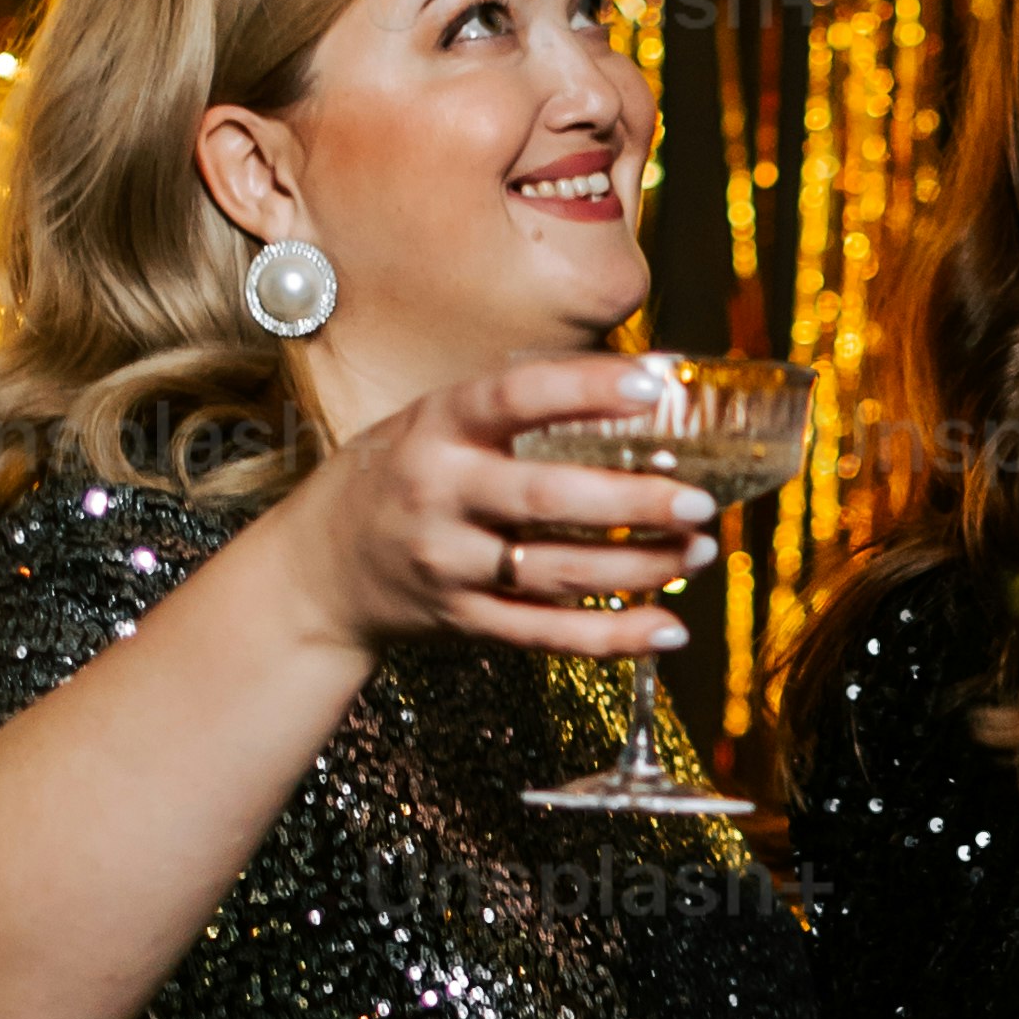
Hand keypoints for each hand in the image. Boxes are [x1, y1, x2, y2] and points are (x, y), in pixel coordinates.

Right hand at [276, 356, 727, 660]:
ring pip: (558, 571)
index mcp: (439, 427)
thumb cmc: (399, 476)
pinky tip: (669, 627)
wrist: (318, 572)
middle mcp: (441, 493)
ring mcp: (450, 564)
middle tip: (700, 500)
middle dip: (634, 501)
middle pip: (548, 499)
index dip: (588, 387)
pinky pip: (548, 634)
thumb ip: (522, 408)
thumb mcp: (436, 421)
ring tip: (699, 551)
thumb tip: (646, 381)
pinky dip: (614, 636)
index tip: (656, 384)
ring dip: (640, 566)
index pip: (517, 396)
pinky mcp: (463, 620)